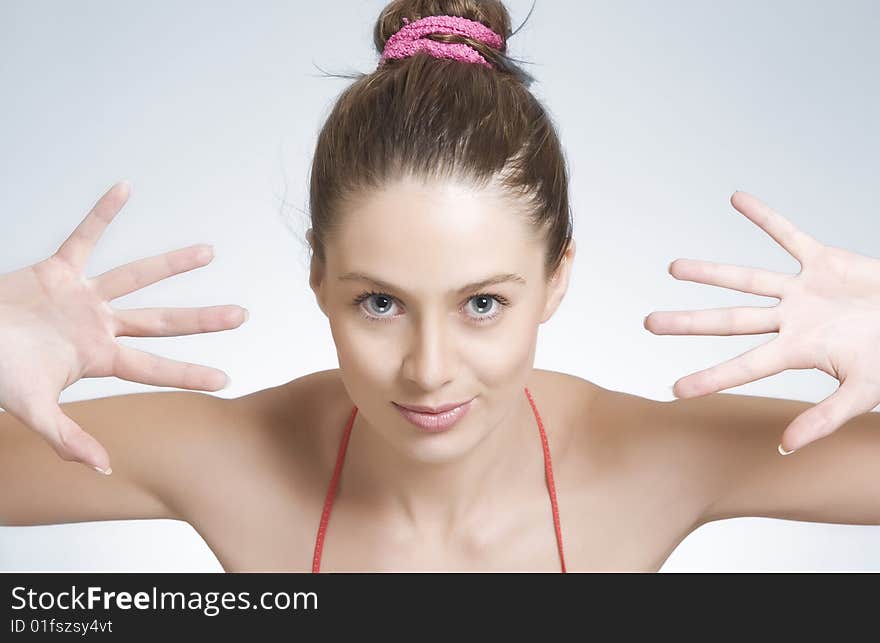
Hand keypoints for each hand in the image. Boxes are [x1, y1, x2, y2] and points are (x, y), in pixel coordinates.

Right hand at [0, 181, 247, 472]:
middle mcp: (99, 326)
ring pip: (136, 276)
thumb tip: (103, 469)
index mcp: (98, 359)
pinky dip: (102, 213)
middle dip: (201, 321)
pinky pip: (84, 236)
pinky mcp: (56, 271)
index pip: (155, 369)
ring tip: (209, 253)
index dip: (189, 373)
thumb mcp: (33, 408)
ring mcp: (81, 298)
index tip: (225, 381)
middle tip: (241, 315)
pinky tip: (125, 188)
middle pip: (161, 322)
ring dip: (171, 264)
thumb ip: (67, 438)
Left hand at [643, 191, 879, 453]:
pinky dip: (766, 218)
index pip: (744, 368)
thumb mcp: (863, 393)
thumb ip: (824, 419)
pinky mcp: (823, 261)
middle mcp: (791, 320)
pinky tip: (737, 199)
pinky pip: (789, 234)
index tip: (674, 391)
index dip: (711, 380)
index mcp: (798, 352)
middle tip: (647, 324)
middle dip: (689, 323)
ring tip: (673, 268)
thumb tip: (783, 448)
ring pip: (747, 279)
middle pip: (730, 320)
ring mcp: (803, 290)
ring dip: (711, 272)